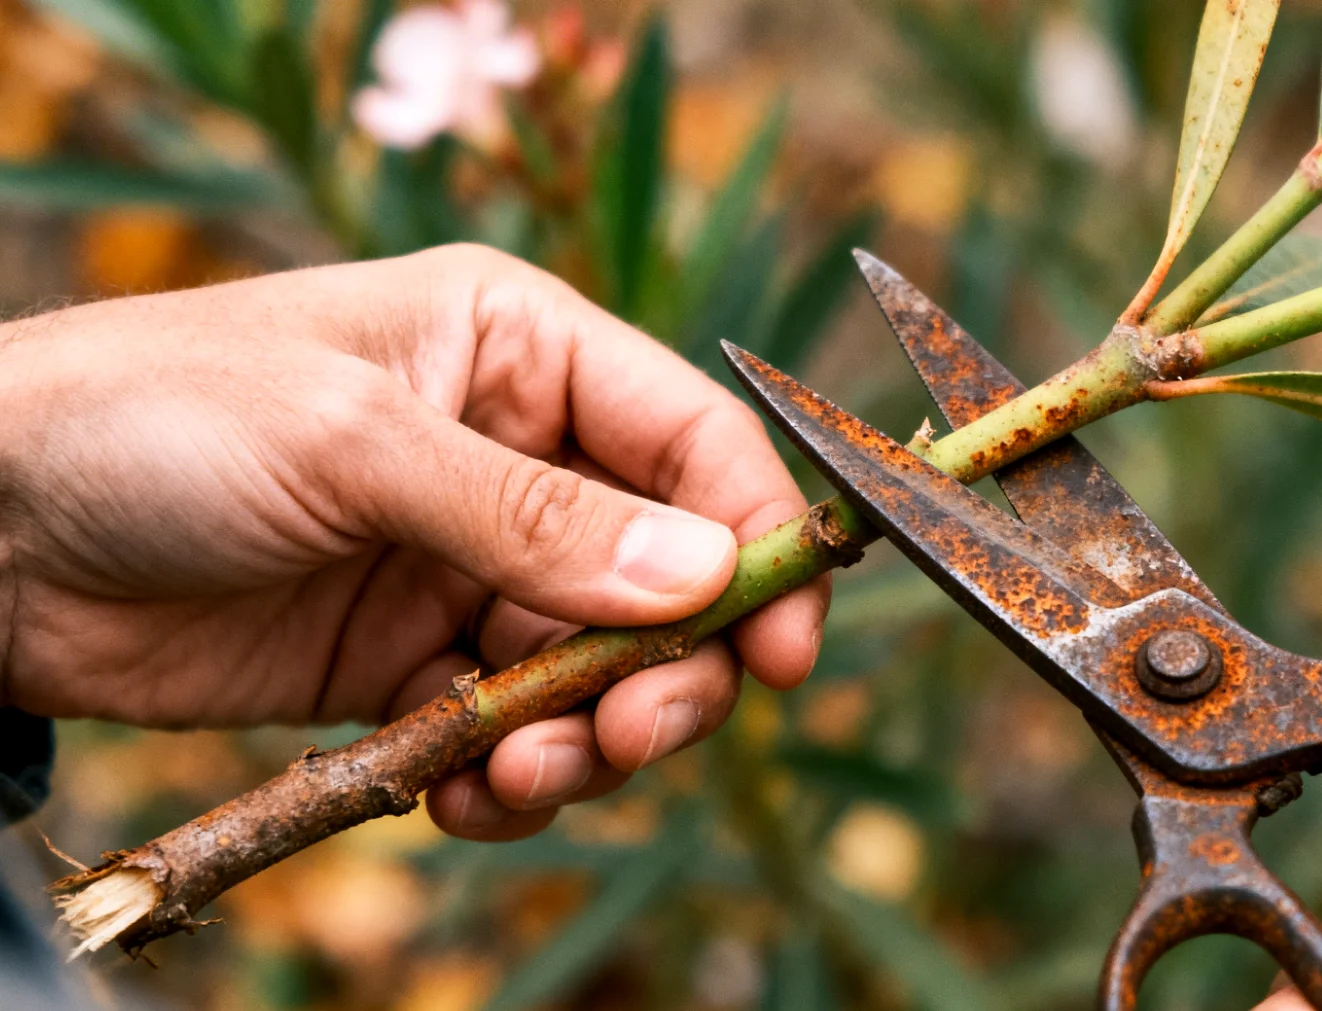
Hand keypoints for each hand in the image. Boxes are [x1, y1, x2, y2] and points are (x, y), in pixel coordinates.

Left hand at [0, 244, 827, 841]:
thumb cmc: (154, 420)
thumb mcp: (352, 443)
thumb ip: (534, 518)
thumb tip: (705, 576)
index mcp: (518, 349)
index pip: (691, 441)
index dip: (754, 539)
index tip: (782, 646)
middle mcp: (514, 455)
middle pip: (667, 574)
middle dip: (669, 667)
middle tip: (633, 735)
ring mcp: (462, 562)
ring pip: (597, 666)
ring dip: (587, 735)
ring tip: (521, 772)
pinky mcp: (407, 660)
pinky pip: (507, 729)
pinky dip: (506, 777)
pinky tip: (463, 793)